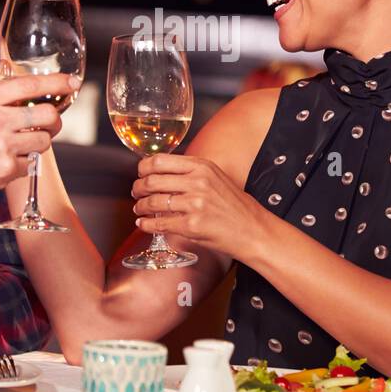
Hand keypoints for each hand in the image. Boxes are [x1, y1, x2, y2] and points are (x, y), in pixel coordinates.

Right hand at [0, 47, 78, 208]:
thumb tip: (11, 68)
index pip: (31, 84)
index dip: (58, 83)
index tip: (72, 83)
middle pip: (48, 114)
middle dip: (54, 121)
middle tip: (48, 124)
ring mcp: (2, 144)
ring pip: (44, 140)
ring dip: (38, 143)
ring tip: (22, 145)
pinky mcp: (6, 168)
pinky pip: (31, 164)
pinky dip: (24, 165)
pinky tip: (7, 163)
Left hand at [131, 154, 269, 260]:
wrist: (253, 230)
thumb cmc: (236, 207)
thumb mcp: (216, 178)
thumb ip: (192, 173)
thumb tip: (162, 174)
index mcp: (202, 166)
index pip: (159, 161)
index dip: (143, 169)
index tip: (140, 175)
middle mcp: (198, 181)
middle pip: (152, 180)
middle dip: (138, 188)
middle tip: (136, 193)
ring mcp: (195, 203)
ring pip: (153, 202)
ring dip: (140, 207)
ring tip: (139, 210)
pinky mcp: (192, 225)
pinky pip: (159, 223)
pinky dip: (146, 224)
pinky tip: (144, 224)